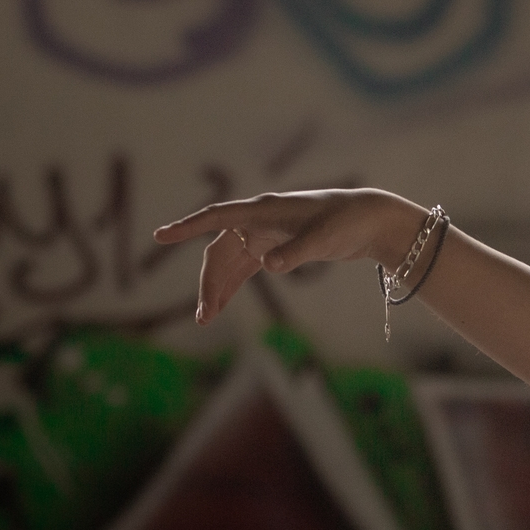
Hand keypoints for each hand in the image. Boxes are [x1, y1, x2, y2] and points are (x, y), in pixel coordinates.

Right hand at [152, 189, 425, 323]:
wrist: (369, 220)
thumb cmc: (346, 223)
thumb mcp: (322, 239)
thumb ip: (295, 252)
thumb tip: (267, 266)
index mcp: (262, 211)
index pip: (215, 218)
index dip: (187, 227)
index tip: (161, 236)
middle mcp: (258, 220)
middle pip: (219, 251)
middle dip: (209, 283)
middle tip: (204, 317)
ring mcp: (265, 234)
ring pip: (230, 262)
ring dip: (217, 287)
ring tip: (206, 318)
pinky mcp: (276, 247)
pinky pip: (244, 266)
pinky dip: (233, 283)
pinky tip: (221, 304)